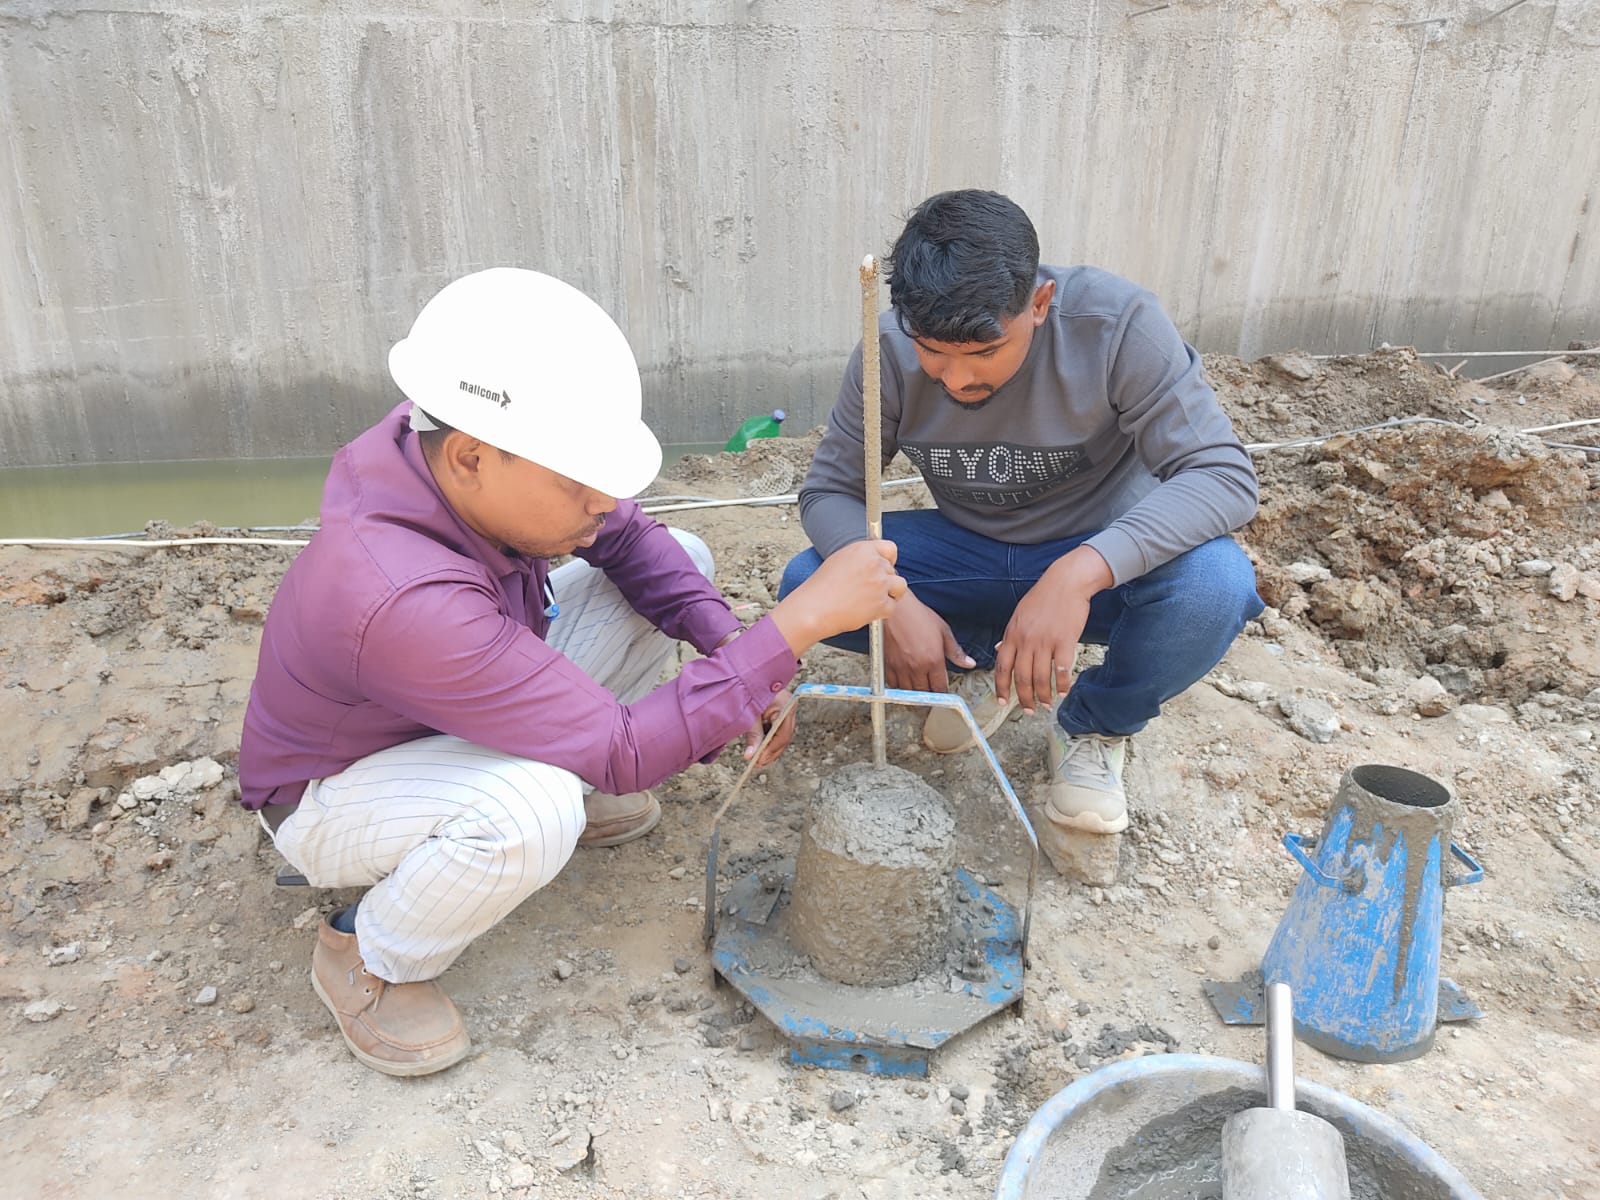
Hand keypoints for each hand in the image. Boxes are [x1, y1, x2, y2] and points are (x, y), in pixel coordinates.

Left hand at [743, 688, 797, 765]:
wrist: (751, 675)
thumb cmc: (751, 690)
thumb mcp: (751, 714)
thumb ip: (753, 735)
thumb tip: (750, 755)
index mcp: (786, 706)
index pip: (783, 734)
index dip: (771, 749)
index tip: (759, 760)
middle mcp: (790, 709)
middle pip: (784, 737)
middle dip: (771, 752)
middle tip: (758, 763)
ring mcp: (787, 711)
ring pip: (782, 736)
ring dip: (770, 748)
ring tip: (758, 758)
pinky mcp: (781, 713)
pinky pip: (778, 730)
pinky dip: (770, 740)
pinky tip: (761, 748)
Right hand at [770, 539, 905, 655]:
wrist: (813, 609)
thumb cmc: (820, 588)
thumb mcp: (838, 560)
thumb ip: (860, 557)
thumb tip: (874, 560)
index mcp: (863, 550)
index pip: (890, 548)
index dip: (889, 559)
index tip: (885, 566)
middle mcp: (874, 564)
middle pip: (893, 569)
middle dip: (884, 580)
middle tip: (867, 589)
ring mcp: (880, 584)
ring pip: (900, 586)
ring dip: (890, 593)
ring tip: (874, 599)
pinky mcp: (881, 604)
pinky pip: (892, 607)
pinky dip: (882, 611)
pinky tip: (866, 610)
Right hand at [883, 590, 973, 691]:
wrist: (896, 608)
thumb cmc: (918, 616)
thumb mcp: (943, 631)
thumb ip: (956, 652)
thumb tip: (969, 663)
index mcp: (933, 660)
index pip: (940, 688)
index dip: (942, 692)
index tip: (942, 690)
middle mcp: (917, 667)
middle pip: (924, 692)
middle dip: (929, 693)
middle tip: (931, 689)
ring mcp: (901, 667)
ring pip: (908, 691)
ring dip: (914, 692)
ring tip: (919, 686)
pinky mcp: (887, 664)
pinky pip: (893, 684)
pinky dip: (899, 686)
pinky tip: (905, 680)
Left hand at [994, 546, 1111, 713]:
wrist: (1066, 582)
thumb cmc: (1043, 597)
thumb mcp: (1019, 614)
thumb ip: (1009, 635)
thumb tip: (998, 649)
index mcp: (1012, 634)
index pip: (1002, 667)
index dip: (1001, 687)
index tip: (1002, 701)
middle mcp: (1026, 640)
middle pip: (1021, 677)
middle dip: (1024, 698)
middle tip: (1029, 710)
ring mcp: (1045, 641)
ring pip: (1041, 677)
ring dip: (1043, 695)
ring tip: (1047, 704)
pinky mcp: (1065, 641)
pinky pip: (1062, 669)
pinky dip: (1063, 684)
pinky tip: (1064, 691)